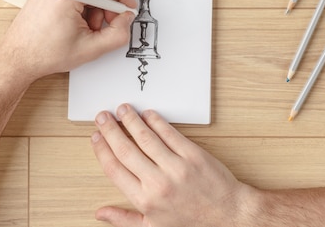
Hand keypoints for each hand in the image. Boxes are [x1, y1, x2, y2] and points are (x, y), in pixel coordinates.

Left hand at [0, 0, 136, 81]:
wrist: (18, 56)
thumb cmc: (45, 53)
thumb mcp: (90, 49)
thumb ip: (116, 34)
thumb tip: (126, 19)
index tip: (128, 7)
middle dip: (107, 0)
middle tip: (108, 21)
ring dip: (94, 1)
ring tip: (88, 25)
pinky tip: (78, 19)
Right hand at [91, 104, 257, 226]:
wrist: (229, 217)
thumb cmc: (192, 223)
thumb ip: (123, 219)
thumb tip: (100, 213)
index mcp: (145, 200)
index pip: (114, 168)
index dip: (102, 149)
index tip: (96, 137)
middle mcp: (158, 183)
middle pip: (125, 149)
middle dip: (111, 130)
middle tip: (103, 117)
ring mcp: (176, 167)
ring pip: (145, 137)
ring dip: (131, 120)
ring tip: (123, 109)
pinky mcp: (193, 155)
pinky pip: (170, 133)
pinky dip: (156, 121)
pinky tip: (148, 114)